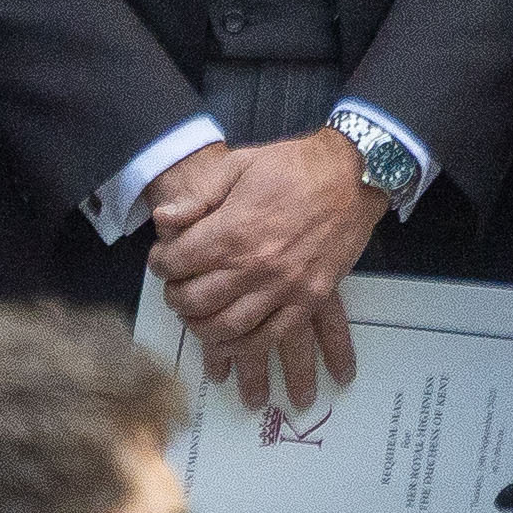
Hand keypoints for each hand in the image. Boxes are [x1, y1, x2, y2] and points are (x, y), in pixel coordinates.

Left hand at [149, 130, 385, 409]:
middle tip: (174, 292)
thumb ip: (197, 197)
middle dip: (176, 299)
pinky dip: (245, 347)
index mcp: (232, 231)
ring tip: (194, 320)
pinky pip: (271, 336)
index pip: (176, 263)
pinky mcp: (310, 299)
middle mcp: (255, 266)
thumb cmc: (291, 166)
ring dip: (202, 329)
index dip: (160, 264)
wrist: (352, 174)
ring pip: (229, 327)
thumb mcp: (237, 165)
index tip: (161, 262)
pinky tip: (230, 345)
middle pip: (196, 300)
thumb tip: (162, 221)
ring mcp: (285, 287)